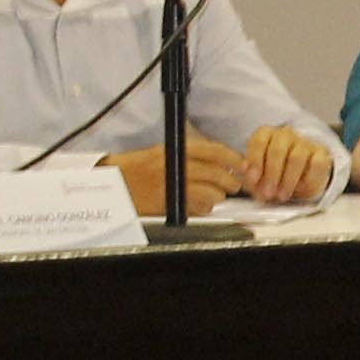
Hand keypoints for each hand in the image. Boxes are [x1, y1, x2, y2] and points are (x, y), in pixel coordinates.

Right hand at [108, 130, 247, 213]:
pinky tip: (197, 206)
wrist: (116, 184)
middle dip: (231, 181)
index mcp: (175, 149)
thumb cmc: (138, 169)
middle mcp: (175, 166)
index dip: (234, 158)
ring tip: (213, 196)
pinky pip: (198, 209)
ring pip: (211, 194)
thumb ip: (191, 156)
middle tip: (235, 185)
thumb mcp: (164, 153)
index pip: (213, 150)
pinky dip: (202, 209)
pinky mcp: (170, 205)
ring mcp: (172, 186)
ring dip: (216, 197)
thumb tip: (221, 161)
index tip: (244, 164)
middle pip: (216, 174)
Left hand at [240, 124, 338, 205]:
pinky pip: (316, 164)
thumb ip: (246, 173)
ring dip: (288, 180)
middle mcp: (285, 135)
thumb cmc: (273, 176)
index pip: (259, 142)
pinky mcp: (321, 153)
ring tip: (282, 195)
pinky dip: (308, 179)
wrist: (299, 181)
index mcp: (266, 135)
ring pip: (296, 157)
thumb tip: (240, 171)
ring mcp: (304, 143)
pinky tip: (302, 188)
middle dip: (271, 175)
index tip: (252, 179)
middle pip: (277, 150)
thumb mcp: (256, 176)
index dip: (254, 161)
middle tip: (267, 193)